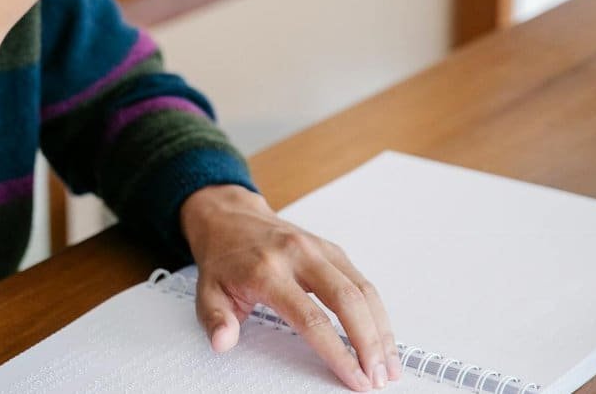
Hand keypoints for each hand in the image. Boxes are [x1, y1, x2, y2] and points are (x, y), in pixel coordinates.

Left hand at [180, 185, 403, 390]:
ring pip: (363, 290)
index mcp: (267, 270)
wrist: (228, 216)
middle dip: (369, 343)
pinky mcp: (331, 249)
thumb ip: (215, 319)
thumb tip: (223, 341)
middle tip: (378, 377)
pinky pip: (362, 281)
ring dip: (381, 329)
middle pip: (347, 301)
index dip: (337, 352)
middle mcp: (298, 255)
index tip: (354, 377)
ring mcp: (318, 249)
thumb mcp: (207, 290)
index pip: (311, 318)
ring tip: (388, 365)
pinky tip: (383, 336)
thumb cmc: (222, 257)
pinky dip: (377, 311)